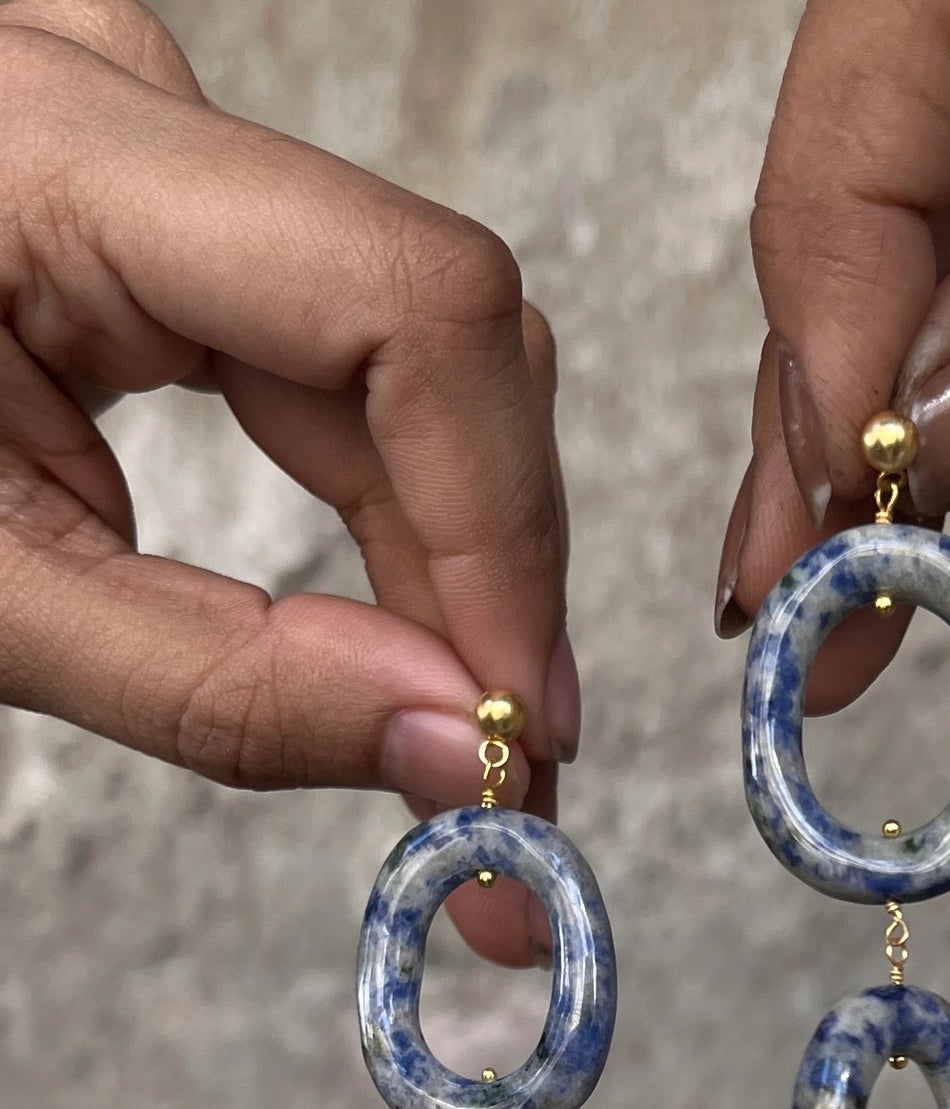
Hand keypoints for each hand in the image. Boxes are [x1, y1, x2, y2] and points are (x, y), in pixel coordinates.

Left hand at [0, 0, 576, 964]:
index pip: (401, 305)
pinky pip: (358, 372)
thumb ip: (209, 680)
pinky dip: (401, 522)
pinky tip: (416, 635)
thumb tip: (451, 745)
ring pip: (419, 369)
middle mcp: (142, 114)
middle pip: (432, 348)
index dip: (501, 524)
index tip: (522, 716)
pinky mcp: (192, 226)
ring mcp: (177, 156)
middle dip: (492, 584)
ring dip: (463, 568)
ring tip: (467, 734)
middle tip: (513, 777)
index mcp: (52, 158)